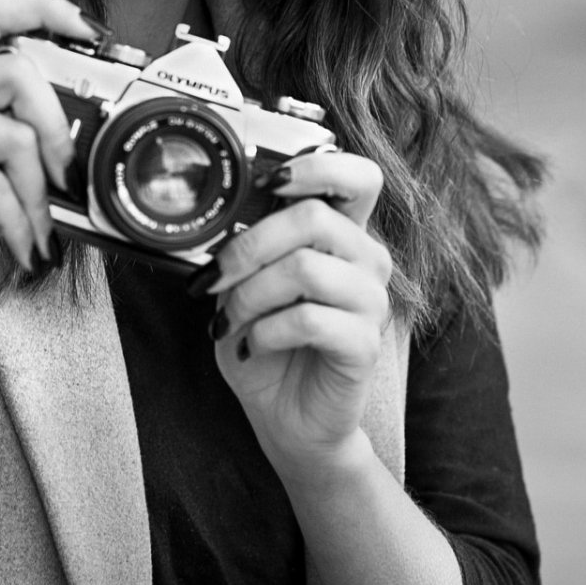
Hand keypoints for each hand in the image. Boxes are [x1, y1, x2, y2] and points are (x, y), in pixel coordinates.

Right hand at [0, 0, 95, 333]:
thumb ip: (22, 137)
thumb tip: (82, 135)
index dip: (44, 9)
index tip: (88, 29)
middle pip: (18, 70)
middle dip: (57, 131)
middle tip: (67, 178)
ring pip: (14, 134)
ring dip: (39, 193)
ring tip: (41, 228)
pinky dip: (18, 222)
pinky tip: (21, 245)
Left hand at [204, 150, 395, 474]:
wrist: (287, 418)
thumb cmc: (266, 344)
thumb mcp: (247, 285)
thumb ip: (248, 248)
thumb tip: (220, 218)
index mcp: (342, 233)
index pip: (358, 176)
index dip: (317, 166)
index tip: (268, 183)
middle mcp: (366, 259)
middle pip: (314, 216)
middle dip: (248, 245)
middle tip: (214, 278)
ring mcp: (371, 301)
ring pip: (305, 268)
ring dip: (249, 294)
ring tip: (229, 320)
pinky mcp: (365, 344)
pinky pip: (307, 319)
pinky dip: (264, 331)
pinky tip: (252, 346)